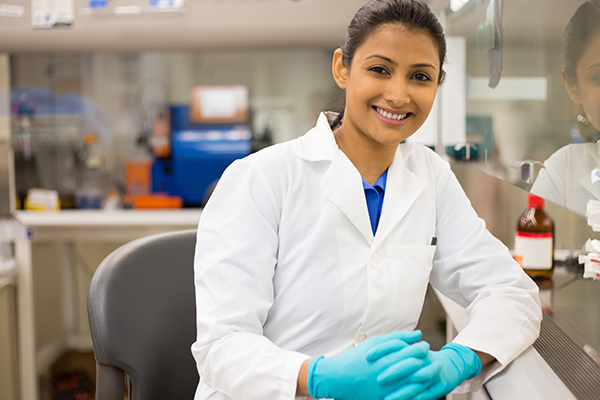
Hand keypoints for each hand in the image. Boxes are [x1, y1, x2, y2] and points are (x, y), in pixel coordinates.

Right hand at [307, 330, 427, 399]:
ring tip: (427, 370)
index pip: (414, 352)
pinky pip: (407, 396)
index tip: (425, 346)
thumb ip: (398, 337)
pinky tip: (419, 386)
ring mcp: (390, 388)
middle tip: (430, 358)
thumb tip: (418, 334)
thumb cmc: (357, 358)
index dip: (422, 348)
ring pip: (416, 384)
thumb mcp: (376, 342)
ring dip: (425, 376)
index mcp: (388, 358)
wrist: (339, 378)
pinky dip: (416, 391)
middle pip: (418, 368)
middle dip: (428, 362)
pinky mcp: (387, 398)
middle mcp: (391, 373)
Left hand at [377, 343, 481, 399]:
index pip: (397, 345)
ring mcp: (433, 373)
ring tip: (388, 399)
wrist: (450, 365)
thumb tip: (369, 347)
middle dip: (394, 371)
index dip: (382, 349)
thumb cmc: (424, 358)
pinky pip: (428, 394)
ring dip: (403, 392)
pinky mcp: (441, 385)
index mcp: (415, 348)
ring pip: (418, 383)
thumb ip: (395, 346)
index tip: (368, 355)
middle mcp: (425, 359)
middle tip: (378, 378)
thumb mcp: (411, 349)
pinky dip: (418, 399)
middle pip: (408, 364)